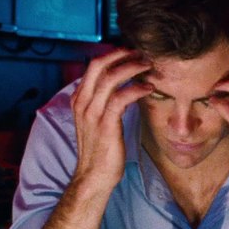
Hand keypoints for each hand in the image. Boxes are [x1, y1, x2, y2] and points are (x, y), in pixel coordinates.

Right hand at [68, 49, 152, 192]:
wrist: (93, 176)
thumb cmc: (99, 149)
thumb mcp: (96, 120)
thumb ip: (103, 102)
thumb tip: (121, 86)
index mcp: (79, 99)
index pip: (93, 65)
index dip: (113, 54)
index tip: (131, 52)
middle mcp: (83, 102)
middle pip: (99, 65)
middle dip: (122, 55)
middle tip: (141, 54)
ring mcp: (92, 113)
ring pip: (111, 78)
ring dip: (132, 68)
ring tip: (148, 66)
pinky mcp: (105, 124)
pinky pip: (121, 98)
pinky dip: (136, 89)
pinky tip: (148, 88)